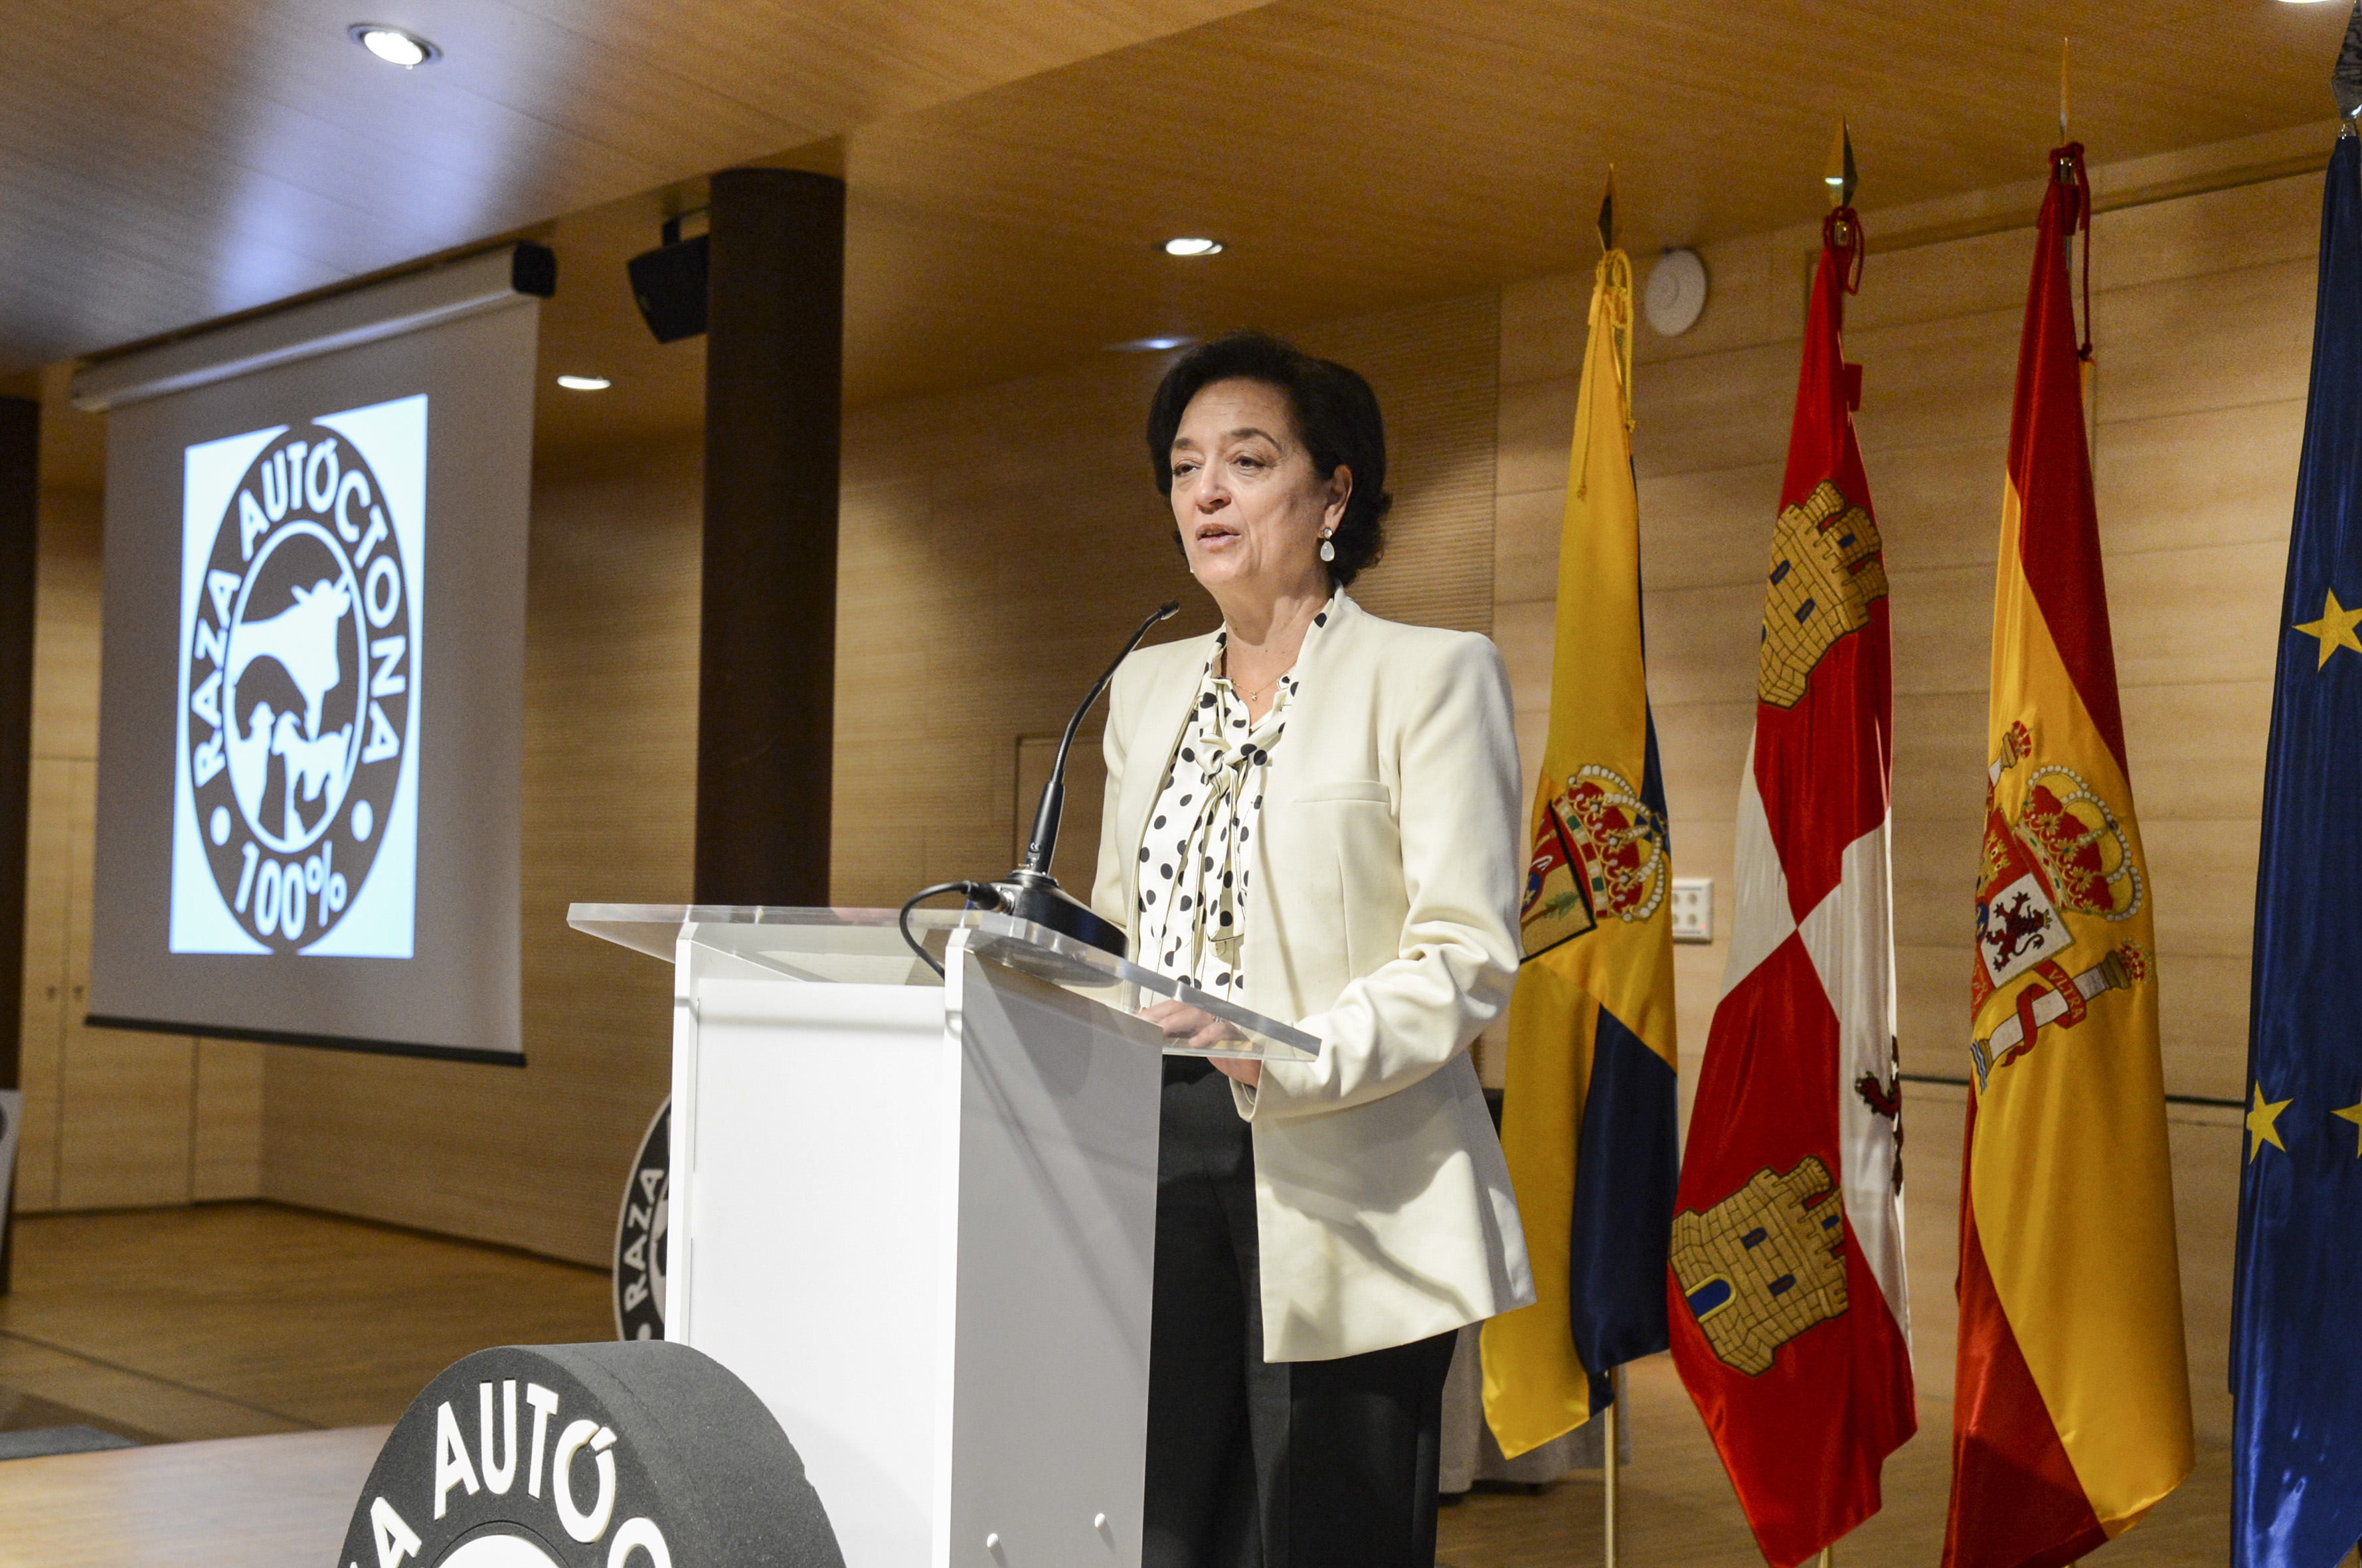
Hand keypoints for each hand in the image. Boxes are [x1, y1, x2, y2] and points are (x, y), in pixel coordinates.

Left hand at [1139, 1000, 1260, 1086]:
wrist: (1249, 1069)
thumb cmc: (1220, 1052)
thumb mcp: (1193, 1042)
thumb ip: (1174, 1033)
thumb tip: (1148, 1022)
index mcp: (1199, 1014)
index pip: (1174, 1005)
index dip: (1157, 1010)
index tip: (1139, 1019)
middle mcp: (1211, 1013)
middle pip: (1183, 1006)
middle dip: (1161, 1014)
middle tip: (1144, 1025)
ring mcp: (1223, 1022)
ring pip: (1198, 1014)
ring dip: (1177, 1022)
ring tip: (1161, 1031)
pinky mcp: (1235, 1036)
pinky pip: (1221, 1029)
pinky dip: (1207, 1034)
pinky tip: (1194, 1043)